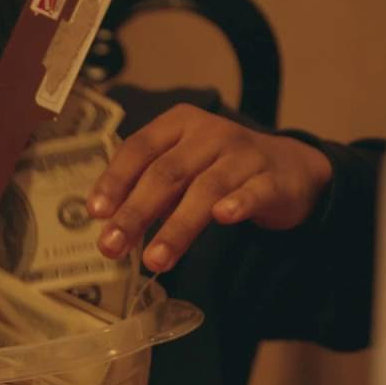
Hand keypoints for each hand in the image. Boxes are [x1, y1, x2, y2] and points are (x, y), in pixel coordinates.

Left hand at [88, 104, 332, 272]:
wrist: (289, 169)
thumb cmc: (219, 170)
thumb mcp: (182, 169)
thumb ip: (149, 188)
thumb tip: (110, 225)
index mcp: (179, 124)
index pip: (139, 148)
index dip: (115, 180)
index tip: (96, 212)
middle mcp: (210, 133)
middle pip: (167, 173)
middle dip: (136, 212)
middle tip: (112, 246)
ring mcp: (244, 154)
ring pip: (206, 188)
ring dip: (177, 227)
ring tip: (155, 260)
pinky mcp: (274, 179)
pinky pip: (254, 191)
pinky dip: (238, 203)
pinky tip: (222, 218)